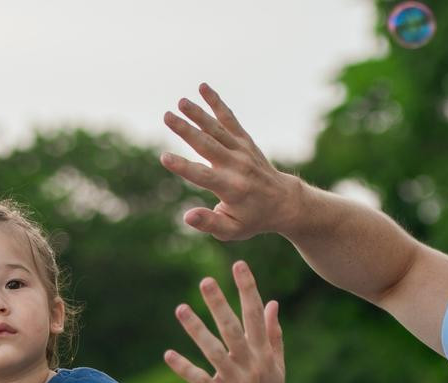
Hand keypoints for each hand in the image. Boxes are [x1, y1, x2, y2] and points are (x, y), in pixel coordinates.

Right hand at [160, 83, 301, 240]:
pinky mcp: (245, 141)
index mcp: (231, 189)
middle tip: (166, 116)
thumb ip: (209, 222)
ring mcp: (241, 151)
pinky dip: (216, 103)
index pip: (203, 176)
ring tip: (180, 102)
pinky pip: (229, 119)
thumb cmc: (252, 219)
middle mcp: (237, 166)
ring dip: (198, 114)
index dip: (183, 167)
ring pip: (216, 129)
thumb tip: (187, 216)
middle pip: (207, 145)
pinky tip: (202, 87)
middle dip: (186, 130)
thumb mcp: (232, 230)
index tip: (164, 157)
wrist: (283, 201)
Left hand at [164, 261, 289, 382]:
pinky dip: (184, 367)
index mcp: (264, 355)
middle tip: (205, 280)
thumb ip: (274, 335)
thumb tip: (273, 304)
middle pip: (233, 328)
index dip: (248, 289)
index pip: (256, 316)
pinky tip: (168, 354)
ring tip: (180, 309)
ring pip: (213, 350)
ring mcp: (236, 382)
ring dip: (196, 329)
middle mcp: (251, 365)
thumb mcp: (276, 370)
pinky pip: (199, 379)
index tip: (239, 265)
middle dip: (219, 302)